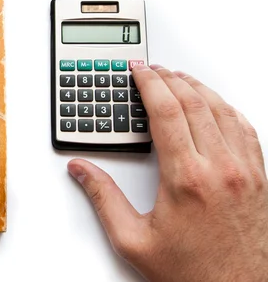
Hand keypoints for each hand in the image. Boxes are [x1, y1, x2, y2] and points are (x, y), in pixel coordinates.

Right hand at [68, 64, 266, 281]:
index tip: (138, 70)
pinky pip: (245, 128)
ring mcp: (244, 170)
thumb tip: (81, 170)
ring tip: (179, 78)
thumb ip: (103, 198)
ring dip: (197, 87)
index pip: (166, 111)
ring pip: (222, 110)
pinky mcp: (258, 178)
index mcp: (186, 178)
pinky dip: (226, 108)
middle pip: (194, 102)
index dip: (149, 84)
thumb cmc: (192, 272)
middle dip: (169, 78)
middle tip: (152, 68)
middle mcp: (220, 168)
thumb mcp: (133, 240)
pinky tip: (215, 105)